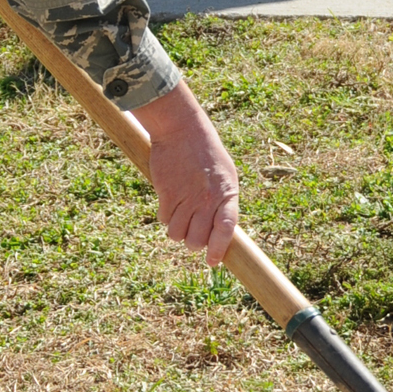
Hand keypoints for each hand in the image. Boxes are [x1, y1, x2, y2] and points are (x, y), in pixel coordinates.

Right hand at [142, 82, 238, 266]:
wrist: (181, 129)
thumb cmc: (206, 153)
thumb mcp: (226, 175)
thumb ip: (225, 202)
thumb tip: (221, 232)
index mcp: (227, 194)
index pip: (226, 230)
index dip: (218, 249)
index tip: (212, 262)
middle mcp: (207, 199)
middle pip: (196, 240)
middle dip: (193, 242)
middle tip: (192, 230)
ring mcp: (186, 198)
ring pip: (177, 234)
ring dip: (177, 230)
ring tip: (181, 215)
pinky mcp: (167, 194)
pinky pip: (164, 220)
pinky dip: (166, 216)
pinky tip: (171, 202)